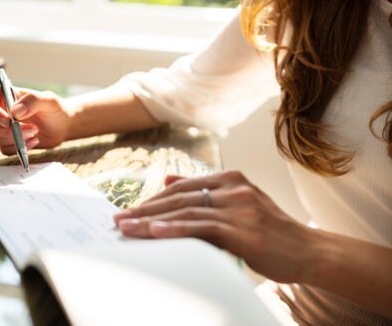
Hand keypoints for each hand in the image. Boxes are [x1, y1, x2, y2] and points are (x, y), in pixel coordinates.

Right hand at [0, 87, 70, 154]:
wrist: (62, 126)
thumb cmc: (54, 108)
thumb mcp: (48, 100)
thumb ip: (32, 101)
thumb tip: (14, 112)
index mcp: (2, 96)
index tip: (7, 120)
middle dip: (5, 131)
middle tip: (29, 127)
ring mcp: (2, 129)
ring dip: (14, 139)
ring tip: (34, 132)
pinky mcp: (8, 143)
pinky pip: (4, 150)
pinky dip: (18, 148)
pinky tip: (34, 141)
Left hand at [113, 170, 314, 282]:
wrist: (308, 250)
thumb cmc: (270, 231)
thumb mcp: (238, 203)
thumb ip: (204, 190)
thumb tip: (167, 180)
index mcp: (231, 179)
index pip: (181, 186)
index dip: (152, 198)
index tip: (130, 210)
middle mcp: (233, 188)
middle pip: (178, 197)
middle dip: (145, 209)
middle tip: (119, 219)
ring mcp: (239, 207)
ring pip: (186, 211)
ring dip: (151, 220)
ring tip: (126, 228)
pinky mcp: (242, 229)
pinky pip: (202, 227)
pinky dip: (176, 228)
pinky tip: (155, 231)